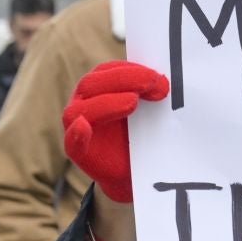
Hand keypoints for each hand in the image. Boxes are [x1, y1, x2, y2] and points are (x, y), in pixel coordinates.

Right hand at [62, 61, 170, 203]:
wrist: (140, 170)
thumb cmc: (145, 134)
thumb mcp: (152, 111)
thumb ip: (154, 94)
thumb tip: (169, 81)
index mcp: (100, 88)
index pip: (108, 70)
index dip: (131, 70)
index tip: (157, 77)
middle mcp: (84, 103)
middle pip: (92, 84)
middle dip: (124, 80)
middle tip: (154, 83)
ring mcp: (78, 127)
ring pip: (80, 111)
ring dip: (107, 104)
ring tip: (133, 101)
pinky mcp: (80, 153)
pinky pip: (72, 143)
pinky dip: (77, 135)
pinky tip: (84, 127)